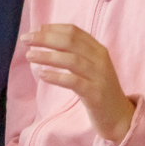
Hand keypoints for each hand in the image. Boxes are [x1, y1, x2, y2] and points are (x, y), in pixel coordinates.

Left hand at [23, 24, 134, 142]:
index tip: (35, 29)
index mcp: (98, 50)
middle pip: (70, 42)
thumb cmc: (97, 89)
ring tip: (29, 56)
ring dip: (48, 56)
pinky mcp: (96, 94)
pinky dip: (56, 76)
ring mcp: (99, 76)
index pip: (74, 31)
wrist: (119, 116)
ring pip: (71, 60)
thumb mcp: (89, 67)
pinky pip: (74, 82)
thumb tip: (44, 39)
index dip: (53, 28)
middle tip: (25, 39)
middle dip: (45, 38)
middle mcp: (100, 60)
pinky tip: (42, 75)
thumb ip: (73, 53)